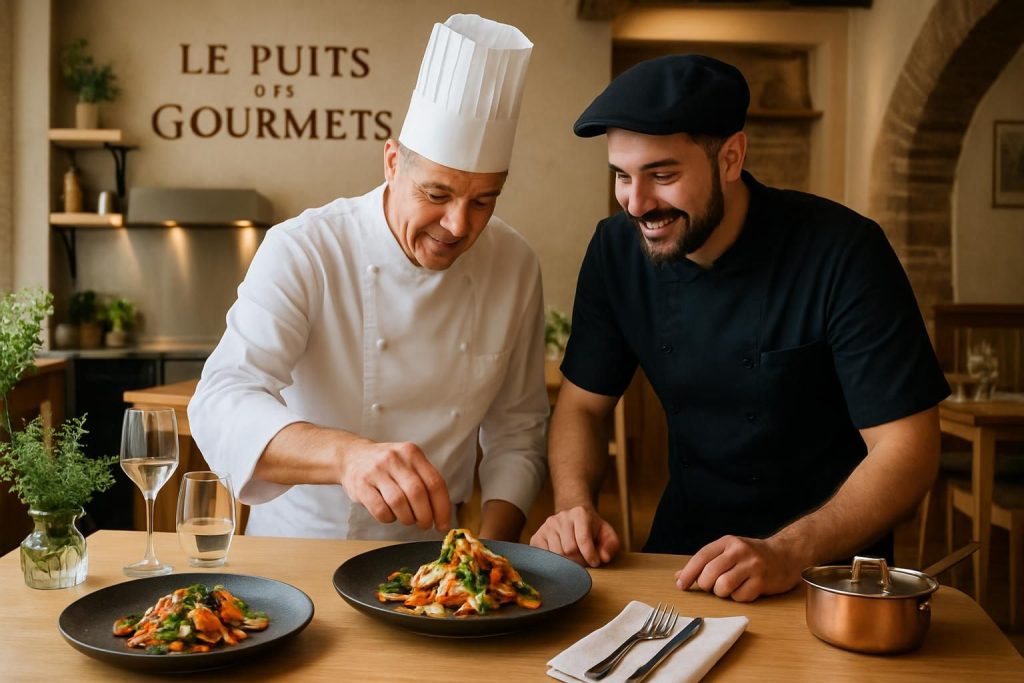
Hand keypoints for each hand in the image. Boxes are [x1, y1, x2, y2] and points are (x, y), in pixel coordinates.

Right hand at [338, 439, 450, 530]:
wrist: (351, 456)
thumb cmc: (387, 466)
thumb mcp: (408, 463)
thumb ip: (425, 482)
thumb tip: (442, 514)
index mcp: (412, 453)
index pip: (435, 483)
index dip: (442, 508)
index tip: (443, 524)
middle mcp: (395, 458)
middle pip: (418, 494)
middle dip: (425, 516)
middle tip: (425, 525)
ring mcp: (376, 470)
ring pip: (399, 503)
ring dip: (407, 518)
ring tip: (407, 519)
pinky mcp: (361, 484)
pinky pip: (380, 510)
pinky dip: (389, 518)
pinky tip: (390, 515)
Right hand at [529, 505, 618, 566]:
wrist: (573, 520)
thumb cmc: (592, 530)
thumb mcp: (607, 534)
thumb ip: (611, 545)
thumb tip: (603, 557)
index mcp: (580, 513)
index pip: (583, 539)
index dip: (590, 555)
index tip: (595, 562)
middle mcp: (561, 517)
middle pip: (568, 549)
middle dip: (579, 561)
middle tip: (584, 562)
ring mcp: (547, 527)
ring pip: (556, 554)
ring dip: (567, 563)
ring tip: (574, 559)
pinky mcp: (537, 537)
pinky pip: (543, 556)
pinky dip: (553, 562)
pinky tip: (561, 558)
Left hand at [674, 535, 805, 601]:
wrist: (786, 555)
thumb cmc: (751, 556)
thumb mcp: (728, 552)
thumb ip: (705, 562)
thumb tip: (679, 576)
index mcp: (728, 542)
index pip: (702, 557)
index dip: (688, 572)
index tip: (680, 585)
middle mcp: (739, 551)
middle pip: (710, 573)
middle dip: (706, 585)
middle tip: (713, 586)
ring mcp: (752, 566)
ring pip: (723, 587)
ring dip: (722, 593)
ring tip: (729, 588)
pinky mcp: (763, 581)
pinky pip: (740, 597)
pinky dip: (738, 598)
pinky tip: (745, 590)